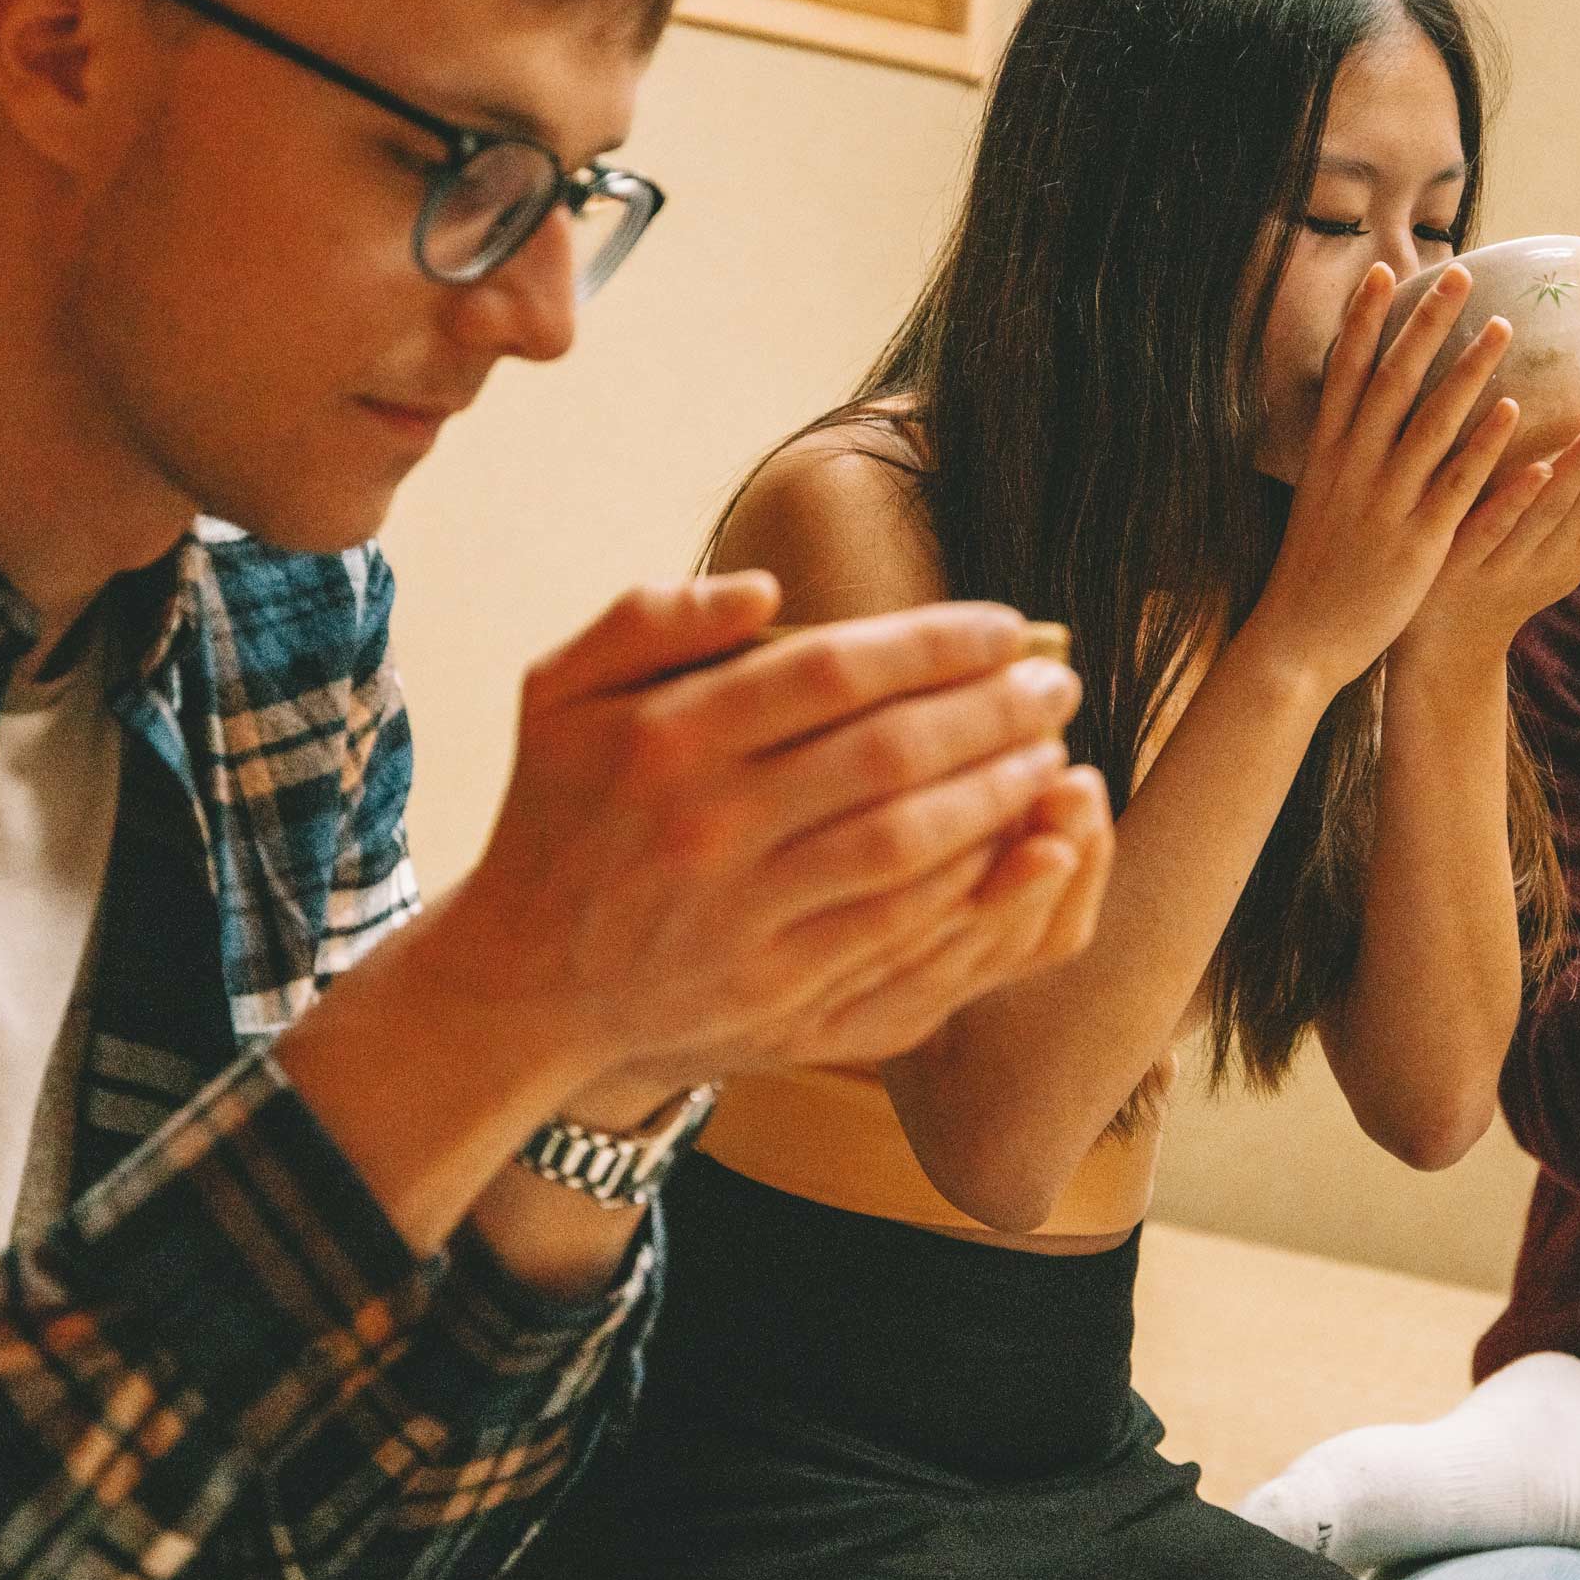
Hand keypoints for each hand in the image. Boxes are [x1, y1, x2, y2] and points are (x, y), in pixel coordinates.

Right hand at [417, 574, 1098, 1104]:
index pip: (832, 670)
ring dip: (998, 797)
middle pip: (887, 753)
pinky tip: (1014, 848)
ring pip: (905, 844)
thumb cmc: (557, 810)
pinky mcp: (772, 991)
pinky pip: (894, 928)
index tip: (1009, 627)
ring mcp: (741, 915)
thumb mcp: (561, 689)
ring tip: (1055, 760)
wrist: (518, 981)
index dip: (936, 643)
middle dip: (994, 712)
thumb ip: (651, 619)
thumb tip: (767, 589)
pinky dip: (967, 885)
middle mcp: (706, 824)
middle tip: (1061, 685)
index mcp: (664, 736)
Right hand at [1241, 263, 1520, 699]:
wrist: (1297, 644)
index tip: (1381, 270)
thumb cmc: (1312, 575)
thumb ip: (1338, 458)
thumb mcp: (1316, 502)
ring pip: (1431, 423)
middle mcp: (1353, 468)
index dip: (1363, 318)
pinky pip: (1457, 485)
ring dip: (1468, 371)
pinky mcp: (1417, 540)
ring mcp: (1385, 502)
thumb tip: (1352, 418)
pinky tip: (1517, 413)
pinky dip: (1487, 447)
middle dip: (1424, 324)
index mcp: (1326, 456)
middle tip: (1457, 274)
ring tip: (1503, 328)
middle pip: (1392, 381)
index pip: (1345, 372)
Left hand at [1400, 396, 1579, 670]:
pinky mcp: (1462, 564)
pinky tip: (1538, 467)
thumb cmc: (1504, 588)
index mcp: (1574, 555)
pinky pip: (1494, 528)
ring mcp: (1508, 562)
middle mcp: (1550, 559)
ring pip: (1552, 509)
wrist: (1443, 649)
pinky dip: (1518, 499)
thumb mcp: (1561, 562)